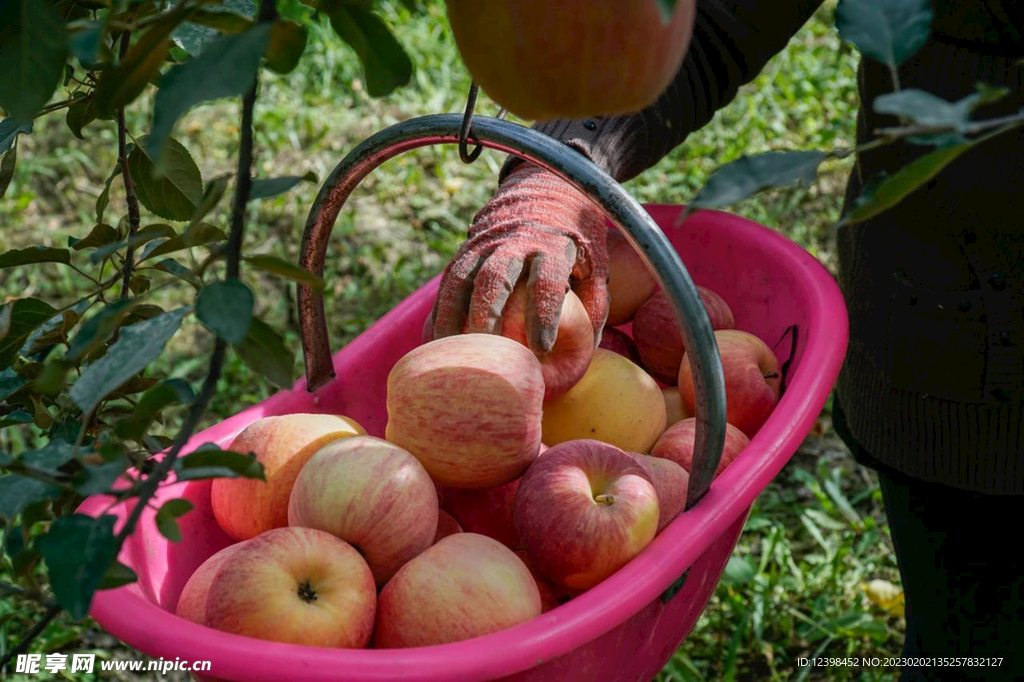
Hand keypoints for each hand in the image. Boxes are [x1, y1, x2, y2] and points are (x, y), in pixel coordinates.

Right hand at [430, 163, 609, 352]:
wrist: (548, 188)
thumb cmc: (576, 239)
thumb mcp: (596, 263)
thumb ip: (594, 302)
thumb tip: (589, 347)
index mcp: (553, 245)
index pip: (547, 280)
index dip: (544, 315)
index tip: (542, 348)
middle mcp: (516, 241)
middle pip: (494, 277)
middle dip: (487, 314)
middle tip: (486, 351)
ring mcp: (486, 243)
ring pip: (462, 278)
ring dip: (452, 315)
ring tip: (450, 352)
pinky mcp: (467, 249)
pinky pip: (448, 281)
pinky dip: (440, 310)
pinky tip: (436, 339)